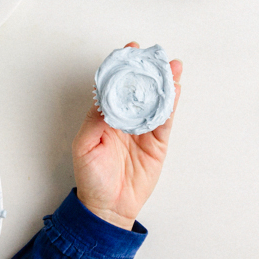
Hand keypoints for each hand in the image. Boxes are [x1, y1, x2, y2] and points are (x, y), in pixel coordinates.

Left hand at [72, 42, 182, 229]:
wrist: (109, 206)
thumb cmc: (91, 178)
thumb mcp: (84, 147)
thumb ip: (94, 122)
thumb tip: (105, 100)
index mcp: (106, 117)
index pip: (115, 86)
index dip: (123, 68)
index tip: (129, 51)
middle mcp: (126, 119)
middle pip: (139, 89)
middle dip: (148, 71)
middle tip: (155, 54)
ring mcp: (143, 130)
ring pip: (156, 101)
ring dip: (165, 84)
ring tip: (172, 67)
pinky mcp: (157, 143)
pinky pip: (165, 121)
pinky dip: (171, 105)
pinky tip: (175, 90)